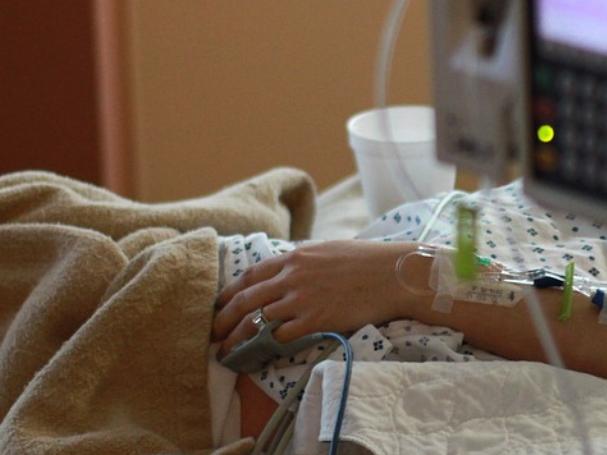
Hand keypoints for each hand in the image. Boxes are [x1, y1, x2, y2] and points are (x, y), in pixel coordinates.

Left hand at [211, 240, 423, 356]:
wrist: (393, 274)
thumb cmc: (367, 260)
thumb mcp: (328, 250)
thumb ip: (305, 261)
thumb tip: (291, 271)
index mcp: (294, 257)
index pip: (250, 276)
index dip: (230, 293)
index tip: (220, 306)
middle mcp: (292, 277)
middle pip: (245, 300)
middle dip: (224, 319)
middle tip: (213, 333)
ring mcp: (302, 300)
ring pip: (256, 321)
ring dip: (238, 339)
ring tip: (227, 352)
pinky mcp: (315, 320)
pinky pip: (281, 337)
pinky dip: (266, 347)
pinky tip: (260, 355)